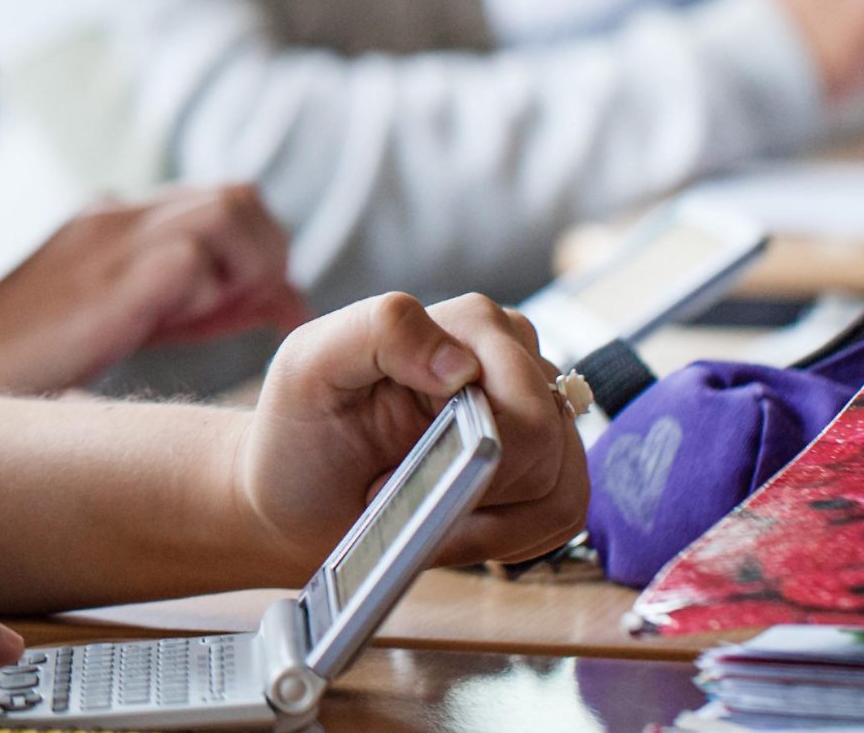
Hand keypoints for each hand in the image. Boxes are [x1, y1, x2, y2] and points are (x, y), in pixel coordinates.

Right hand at [0, 185, 308, 392]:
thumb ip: (193, 301)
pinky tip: (178, 330)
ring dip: (245, 271)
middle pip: (241, 195)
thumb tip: (280, 302)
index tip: (270, 308)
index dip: (263, 251)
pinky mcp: (108, 279)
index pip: (226, 200)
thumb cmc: (33, 363)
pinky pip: (193, 261)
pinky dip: (208, 296)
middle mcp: (118, 214)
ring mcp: (111, 241)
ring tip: (216, 321)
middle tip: (255, 315)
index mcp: (116, 216)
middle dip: (267, 256)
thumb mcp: (123, 317)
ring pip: (230, 212)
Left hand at [231, 293, 587, 576]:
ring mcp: (537, 412)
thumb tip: (463, 364)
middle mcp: (513, 358)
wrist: (297, 498)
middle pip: (546, 443)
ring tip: (425, 513)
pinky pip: (566, 512)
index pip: (523, 398)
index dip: (474, 455)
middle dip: (475, 491)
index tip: (391, 475)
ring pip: (562, 485)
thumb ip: (383, 330)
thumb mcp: (310, 364)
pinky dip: (509, 539)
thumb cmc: (301, 430)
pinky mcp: (546, 465)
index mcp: (469, 323)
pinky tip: (456, 528)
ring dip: (487, 524)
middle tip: (403, 494)